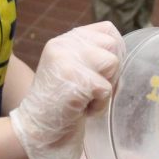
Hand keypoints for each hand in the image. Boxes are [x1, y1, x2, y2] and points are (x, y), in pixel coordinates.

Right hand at [10, 22, 124, 158]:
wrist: (37, 129)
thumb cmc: (60, 102)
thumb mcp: (71, 67)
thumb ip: (89, 54)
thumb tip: (122, 52)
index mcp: (65, 40)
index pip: (107, 29)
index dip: (115, 50)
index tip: (105, 71)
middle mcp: (63, 44)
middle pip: (112, 46)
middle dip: (111, 71)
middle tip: (92, 89)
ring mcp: (67, 60)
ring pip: (112, 63)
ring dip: (105, 88)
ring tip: (86, 98)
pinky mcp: (74, 80)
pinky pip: (106, 89)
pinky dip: (99, 106)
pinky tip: (82, 109)